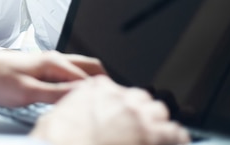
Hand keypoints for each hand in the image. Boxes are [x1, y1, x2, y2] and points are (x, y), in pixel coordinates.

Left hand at [0, 50, 105, 106]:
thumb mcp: (28, 92)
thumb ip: (56, 93)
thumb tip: (81, 94)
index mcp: (53, 62)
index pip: (88, 76)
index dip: (103, 89)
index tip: (114, 101)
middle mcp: (52, 58)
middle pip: (88, 66)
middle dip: (103, 79)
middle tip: (113, 97)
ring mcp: (46, 61)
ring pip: (78, 68)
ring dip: (90, 80)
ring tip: (98, 97)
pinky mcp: (40, 67)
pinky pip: (67, 72)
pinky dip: (77, 81)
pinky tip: (75, 93)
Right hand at [31, 75, 190, 144]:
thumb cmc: (58, 144)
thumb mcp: (51, 120)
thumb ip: (68, 110)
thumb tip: (70, 114)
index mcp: (94, 91)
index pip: (115, 89)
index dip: (117, 104)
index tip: (116, 115)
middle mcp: (119, 100)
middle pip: (141, 99)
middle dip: (139, 113)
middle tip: (134, 130)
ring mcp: (139, 118)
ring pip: (160, 113)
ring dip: (157, 125)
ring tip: (152, 139)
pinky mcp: (155, 138)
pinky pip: (177, 133)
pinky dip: (174, 140)